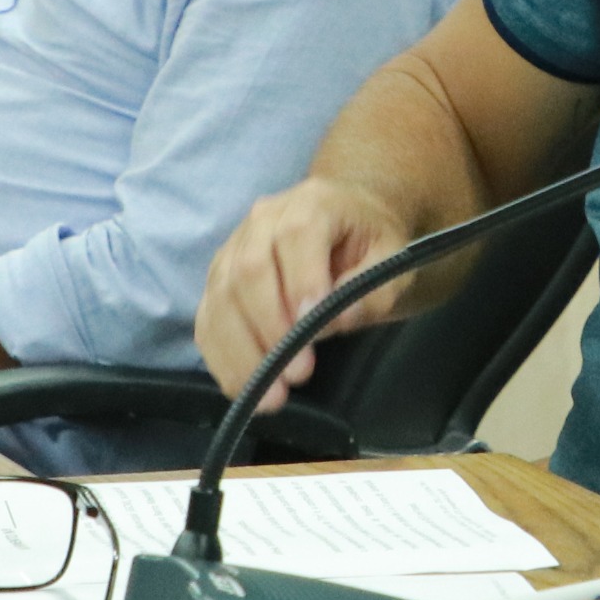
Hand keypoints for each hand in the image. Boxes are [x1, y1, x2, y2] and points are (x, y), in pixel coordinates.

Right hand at [196, 178, 415, 400]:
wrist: (347, 215)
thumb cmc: (370, 240)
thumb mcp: (391, 258)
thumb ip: (372, 288)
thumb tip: (338, 320)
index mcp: (310, 203)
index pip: (295, 238)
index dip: (300, 285)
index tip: (313, 332)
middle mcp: (262, 220)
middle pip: (249, 271)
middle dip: (269, 328)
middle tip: (298, 373)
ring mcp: (233, 249)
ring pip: (221, 298)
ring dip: (241, 352)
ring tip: (270, 396)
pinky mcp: (218, 278)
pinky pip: (207, 318)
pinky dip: (221, 357)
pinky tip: (243, 390)